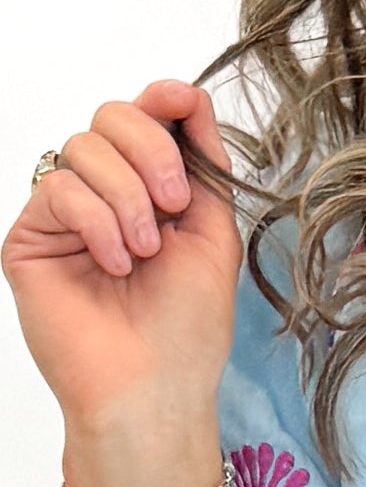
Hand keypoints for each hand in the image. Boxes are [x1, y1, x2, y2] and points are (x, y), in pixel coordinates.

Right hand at [2, 78, 240, 441]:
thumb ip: (204, 166)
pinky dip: (97, 222)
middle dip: (151, 151)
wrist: (153, 388)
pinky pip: (60, 189)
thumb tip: (188, 98)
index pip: (145, 119)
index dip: (162, 100)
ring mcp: (65, 216)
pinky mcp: (31, 238)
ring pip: (85, 148)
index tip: (180, 103)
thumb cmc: (186, 328)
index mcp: (150, 193)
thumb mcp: (213, 235)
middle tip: (173, 207)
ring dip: (128, 197)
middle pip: (111, 117)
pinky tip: (114, 263)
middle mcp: (105, 198)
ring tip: (144, 253)